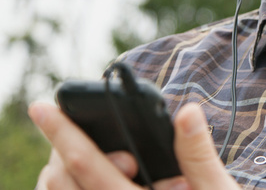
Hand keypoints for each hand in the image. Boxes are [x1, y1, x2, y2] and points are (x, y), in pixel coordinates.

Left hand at [29, 101, 239, 188]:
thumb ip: (198, 155)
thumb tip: (187, 112)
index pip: (87, 165)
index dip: (63, 132)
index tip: (44, 107)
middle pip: (60, 180)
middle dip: (67, 149)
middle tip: (106, 140)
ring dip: (64, 171)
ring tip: (101, 159)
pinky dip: (70, 187)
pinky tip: (99, 177)